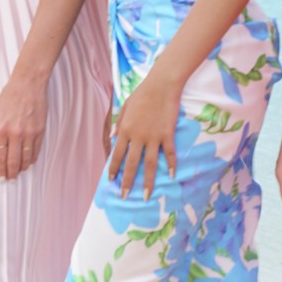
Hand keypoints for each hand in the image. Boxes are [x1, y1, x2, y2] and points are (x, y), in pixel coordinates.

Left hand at [0, 70, 47, 180]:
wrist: (27, 84)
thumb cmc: (9, 97)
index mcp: (0, 129)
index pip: (0, 156)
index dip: (0, 170)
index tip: (1, 178)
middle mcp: (14, 133)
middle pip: (13, 161)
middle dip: (11, 173)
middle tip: (10, 180)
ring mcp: (28, 133)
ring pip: (26, 158)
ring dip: (22, 168)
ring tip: (19, 173)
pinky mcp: (39, 130)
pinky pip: (36, 150)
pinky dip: (32, 159)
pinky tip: (29, 162)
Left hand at [107, 71, 179, 198]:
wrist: (161, 85)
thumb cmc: (141, 94)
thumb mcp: (124, 107)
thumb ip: (118, 123)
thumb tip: (112, 137)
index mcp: (125, 130)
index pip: (117, 154)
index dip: (114, 169)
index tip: (111, 181)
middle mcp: (138, 136)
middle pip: (131, 164)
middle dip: (127, 182)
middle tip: (124, 197)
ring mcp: (153, 137)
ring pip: (149, 164)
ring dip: (147, 182)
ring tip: (145, 196)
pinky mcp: (167, 135)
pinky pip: (169, 154)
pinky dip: (171, 166)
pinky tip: (171, 176)